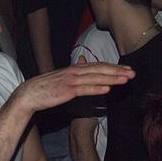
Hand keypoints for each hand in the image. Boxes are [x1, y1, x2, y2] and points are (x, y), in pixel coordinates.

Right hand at [14, 62, 133, 114]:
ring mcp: (70, 80)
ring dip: (112, 78)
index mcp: (74, 69)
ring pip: (96, 78)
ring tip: (126, 79)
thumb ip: (76, 74)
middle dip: (117, 71)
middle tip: (132, 73)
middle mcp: (74, 72)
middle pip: (100, 69)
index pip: (97, 66)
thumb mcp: (62, 78)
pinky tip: (107, 89)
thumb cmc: (45, 88)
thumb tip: (87, 70)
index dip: (113, 67)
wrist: (29, 94)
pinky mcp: (66, 90)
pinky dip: (97, 88)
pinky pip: (84, 89)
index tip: (126, 69)